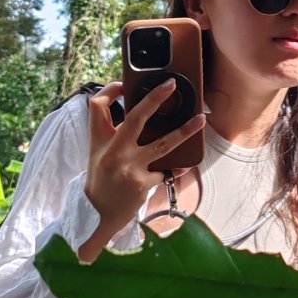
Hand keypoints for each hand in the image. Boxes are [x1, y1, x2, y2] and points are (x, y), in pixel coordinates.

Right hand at [79, 81, 205, 253]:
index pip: (98, 107)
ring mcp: (130, 168)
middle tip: (171, 84)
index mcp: (99, 141)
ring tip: (201, 119)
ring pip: (163, 144)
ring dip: (185, 131)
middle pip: (135, 118)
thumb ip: (111, 132)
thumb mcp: (98, 152)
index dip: (109, 91)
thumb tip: (138, 111)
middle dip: (155, 99)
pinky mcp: (143, 184)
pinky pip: (167, 171)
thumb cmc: (102, 178)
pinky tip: (185, 165)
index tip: (122, 84)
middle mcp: (114, 152)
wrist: (97, 213)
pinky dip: (176, 168)